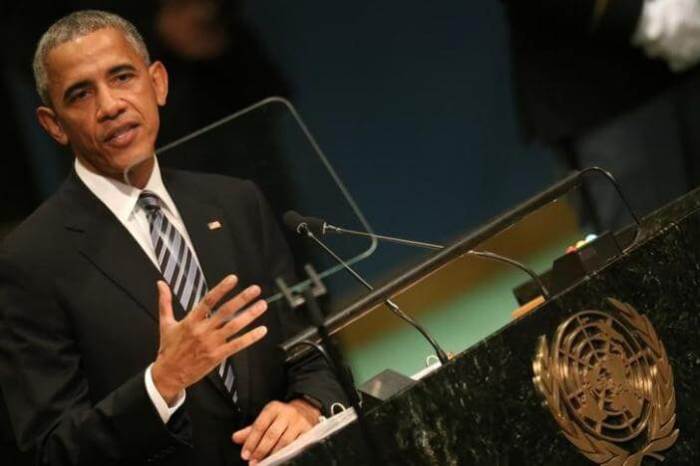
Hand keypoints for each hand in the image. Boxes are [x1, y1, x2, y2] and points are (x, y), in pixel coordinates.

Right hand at [151, 275, 267, 403]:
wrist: (168, 375)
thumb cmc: (168, 348)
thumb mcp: (165, 324)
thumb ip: (165, 302)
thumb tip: (160, 283)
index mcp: (190, 321)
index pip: (208, 301)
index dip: (221, 289)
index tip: (233, 279)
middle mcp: (202, 331)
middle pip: (225, 311)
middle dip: (242, 299)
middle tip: (256, 289)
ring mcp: (211, 344)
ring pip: (234, 327)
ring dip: (250, 315)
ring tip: (262, 305)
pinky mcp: (217, 356)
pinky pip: (237, 345)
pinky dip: (251, 338)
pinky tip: (262, 330)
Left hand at [232, 399, 320, 463]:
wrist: (305, 410)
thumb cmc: (281, 418)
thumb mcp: (266, 419)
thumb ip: (251, 430)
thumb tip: (235, 438)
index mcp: (273, 408)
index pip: (259, 426)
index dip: (251, 442)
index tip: (244, 455)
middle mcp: (287, 413)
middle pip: (271, 434)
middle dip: (260, 450)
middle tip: (252, 462)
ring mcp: (299, 422)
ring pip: (285, 442)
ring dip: (273, 455)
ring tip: (265, 463)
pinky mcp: (308, 431)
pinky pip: (297, 446)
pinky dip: (288, 455)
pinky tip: (281, 461)